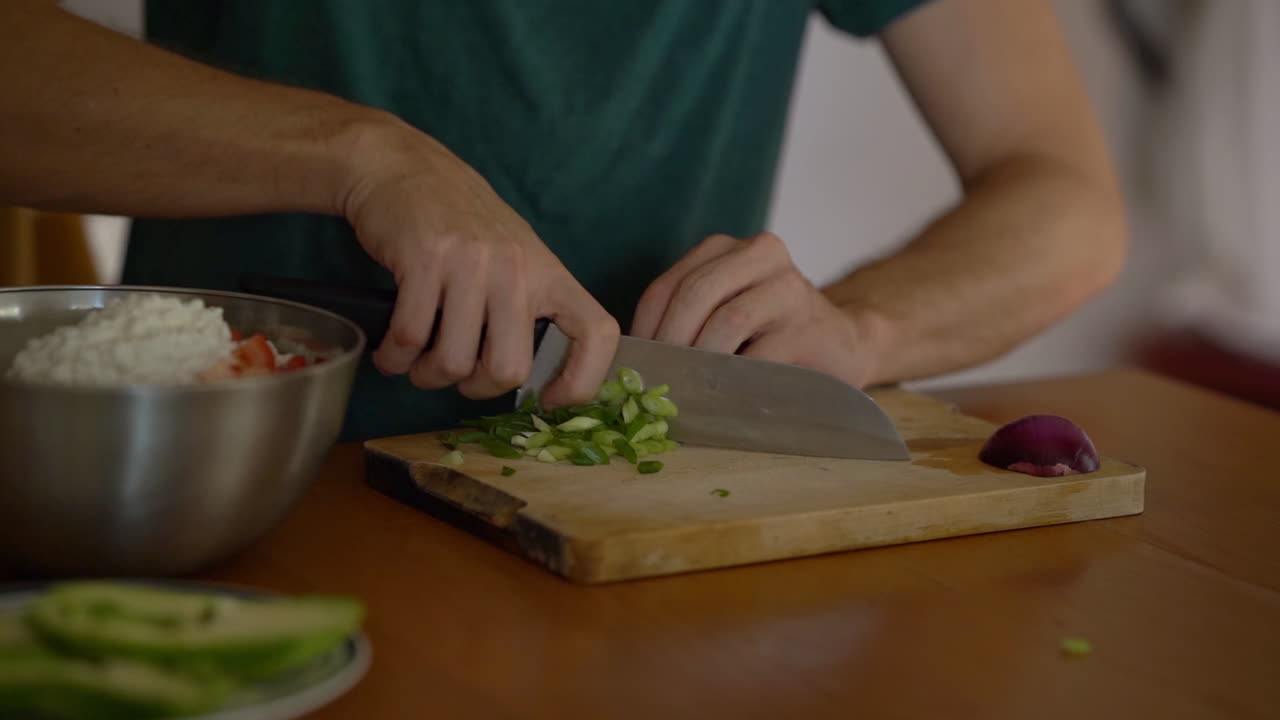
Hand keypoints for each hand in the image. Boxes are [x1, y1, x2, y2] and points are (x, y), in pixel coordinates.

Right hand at [341, 117, 618, 405]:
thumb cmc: (460, 222)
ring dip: (428, 375)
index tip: (550, 400)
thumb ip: (527, 308)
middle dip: (477, 389)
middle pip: (509, 369)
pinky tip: (390, 352)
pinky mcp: (424, 260)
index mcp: (548, 272)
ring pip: (454, 362)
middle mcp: (517, 268)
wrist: (402, 168)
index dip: (583, 380)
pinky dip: (394, 358)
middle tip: (458, 376)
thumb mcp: (514, 255)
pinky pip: (410, 338)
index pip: (598, 331)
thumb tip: (525, 379)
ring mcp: (471, 263)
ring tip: (417, 363)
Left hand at [630, 232, 873, 387]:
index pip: (667, 285)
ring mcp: (789, 286)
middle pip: (695, 295)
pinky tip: (723, 399)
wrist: (841, 344)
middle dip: (670, 344)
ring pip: (726, 321)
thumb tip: (633, 361)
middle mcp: (760, 253)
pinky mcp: (808, 325)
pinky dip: (735, 381)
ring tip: (687, 392)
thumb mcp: (723, 314)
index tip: (635, 367)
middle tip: (657, 383)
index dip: (645, 329)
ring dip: (701, 363)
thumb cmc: (770, 335)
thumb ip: (686, 322)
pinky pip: (760, 355)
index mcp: (727, 249)